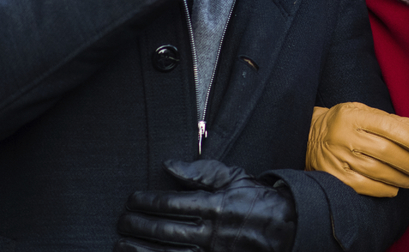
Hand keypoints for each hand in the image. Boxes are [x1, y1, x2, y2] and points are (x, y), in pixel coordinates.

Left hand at [116, 160, 295, 251]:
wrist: (287, 229)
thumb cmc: (257, 201)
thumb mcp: (234, 177)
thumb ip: (200, 172)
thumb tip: (169, 166)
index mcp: (217, 206)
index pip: (172, 203)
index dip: (148, 201)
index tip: (133, 199)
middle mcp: (213, 233)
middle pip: (166, 230)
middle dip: (138, 224)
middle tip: (122, 219)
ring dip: (141, 250)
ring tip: (121, 244)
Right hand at [306, 103, 408, 197]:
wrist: (309, 136)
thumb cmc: (343, 122)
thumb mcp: (363, 112)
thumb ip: (389, 119)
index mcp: (354, 117)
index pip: (389, 127)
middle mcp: (345, 137)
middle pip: (386, 152)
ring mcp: (339, 158)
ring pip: (378, 171)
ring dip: (401, 178)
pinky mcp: (335, 177)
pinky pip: (365, 187)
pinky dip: (384, 189)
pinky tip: (394, 187)